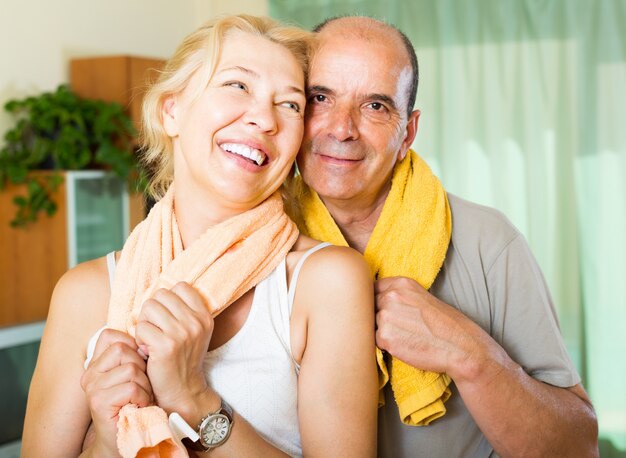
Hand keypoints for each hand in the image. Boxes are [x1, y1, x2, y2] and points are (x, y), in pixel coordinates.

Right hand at [80, 328, 152, 455]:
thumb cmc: (135, 403)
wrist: (126, 437)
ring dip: (144, 385)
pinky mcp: (99, 402)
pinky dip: (142, 397)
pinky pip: (131, 388)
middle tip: (142, 386)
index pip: (111, 336)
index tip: (139, 364)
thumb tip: (144, 337)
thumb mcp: (135, 374)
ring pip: (130, 369)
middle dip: (141, 367)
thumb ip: (133, 355)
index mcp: (96, 363)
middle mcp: (90, 373)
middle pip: (123, 349)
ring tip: (140, 398)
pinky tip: (139, 406)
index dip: (131, 345)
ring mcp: (92, 388)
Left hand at [135, 282, 214, 417]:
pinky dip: (139, 338)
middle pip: (161, 295)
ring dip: (145, 323)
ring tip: (151, 338)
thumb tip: (160, 291)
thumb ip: (184, 311)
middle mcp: (196, 322)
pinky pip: (141, 327)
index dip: (168, 300)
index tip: (167, 318)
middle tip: (156, 330)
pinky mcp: (166, 346)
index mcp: (204, 316)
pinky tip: (147, 350)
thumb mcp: (194, 332)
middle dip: (153, 311)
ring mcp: (182, 333)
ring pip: (149, 308)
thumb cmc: (183, 359)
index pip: (180, 287)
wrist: (184, 391)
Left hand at [374, 276, 478, 377]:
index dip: (374, 300)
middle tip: (397, 327)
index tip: (381, 308)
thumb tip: (376, 301)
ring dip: (381, 331)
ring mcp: (386, 316)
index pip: (372, 287)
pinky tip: (404, 345)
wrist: (460, 346)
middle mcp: (391, 296)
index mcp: (400, 283)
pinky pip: (376, 341)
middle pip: (368, 306)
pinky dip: (386, 345)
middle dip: (377, 317)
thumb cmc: (444, 324)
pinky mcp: (385, 337)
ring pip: (371, 324)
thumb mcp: (421, 297)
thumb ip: (398, 295)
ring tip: (404, 336)